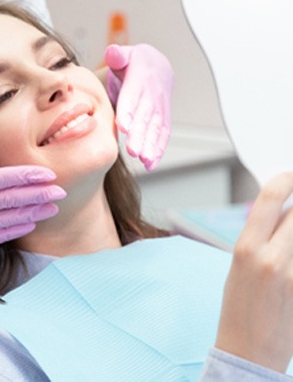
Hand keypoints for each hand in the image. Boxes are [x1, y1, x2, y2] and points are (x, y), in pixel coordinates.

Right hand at [0, 130, 65, 244]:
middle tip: (61, 192)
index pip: (2, 180)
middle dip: (38, 196)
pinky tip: (27, 225)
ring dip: (31, 215)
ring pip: (5, 222)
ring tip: (52, 209)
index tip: (49, 175)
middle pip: (9, 202)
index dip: (28, 177)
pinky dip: (11, 232)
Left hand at [105, 44, 173, 170]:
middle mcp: (152, 95)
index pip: (133, 96)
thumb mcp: (126, 54)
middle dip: (140, 134)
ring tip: (143, 160)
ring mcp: (160, 108)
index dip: (129, 110)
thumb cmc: (135, 64)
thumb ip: (118, 55)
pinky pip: (162, 135)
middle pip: (146, 116)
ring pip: (155, 128)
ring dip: (150, 145)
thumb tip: (112, 53)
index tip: (123, 125)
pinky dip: (158, 150)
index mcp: (140, 79)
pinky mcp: (163, 119)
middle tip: (132, 150)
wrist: (157, 67)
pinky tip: (150, 164)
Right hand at [216, 172, 292, 372]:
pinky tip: (289, 258)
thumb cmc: (237, 307)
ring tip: (287, 241)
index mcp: (246, 249)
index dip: (283, 181)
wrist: (248, 350)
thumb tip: (281, 213)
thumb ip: (260, 236)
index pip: (270, 200)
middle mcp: (272, 259)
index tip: (289, 175)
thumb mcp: (238, 265)